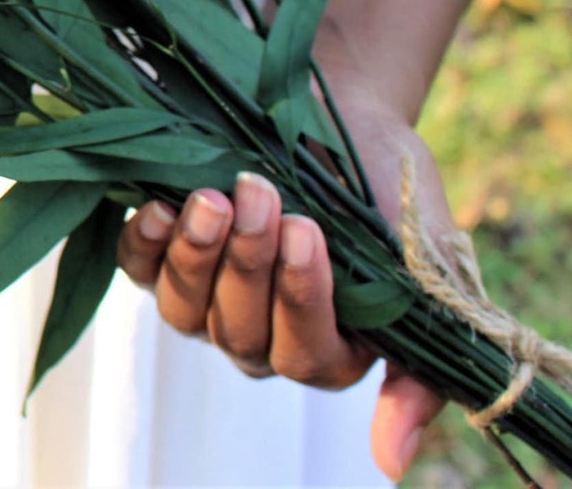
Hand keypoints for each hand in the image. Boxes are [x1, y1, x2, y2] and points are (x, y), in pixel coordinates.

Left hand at [114, 78, 452, 480]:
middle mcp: (260, 338)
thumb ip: (417, 367)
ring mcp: (207, 300)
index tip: (309, 232)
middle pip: (238, 333)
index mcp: (328, 352)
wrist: (345, 118)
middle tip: (263, 197)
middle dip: (249, 263)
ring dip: (197, 254)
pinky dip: (146, 243)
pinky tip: (161, 206)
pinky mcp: (165, 258)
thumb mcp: (430, 268)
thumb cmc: (391, 192)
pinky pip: (141, 269)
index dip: (300, 297)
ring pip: (185, 311)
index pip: (304, 354)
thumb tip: (391, 463)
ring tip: (215, 197)